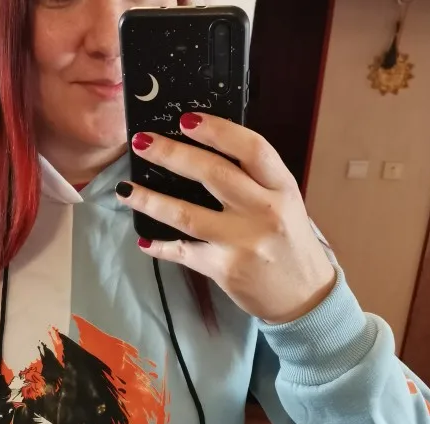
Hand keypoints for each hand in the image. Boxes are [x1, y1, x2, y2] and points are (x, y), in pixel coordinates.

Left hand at [116, 114, 336, 323]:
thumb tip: (203, 155)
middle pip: (213, 174)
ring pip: (188, 215)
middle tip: (142, 142)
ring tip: (125, 191)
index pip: (252, 148)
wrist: (304, 296)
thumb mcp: (285, 204)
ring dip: (151, 201)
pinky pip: (184, 253)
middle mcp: (264, 211)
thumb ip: (255, 182)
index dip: (218, 130)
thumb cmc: (290, 244)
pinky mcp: (225, 269)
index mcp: (282, 188)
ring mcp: (243, 242)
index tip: (186, 120)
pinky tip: (143, 239)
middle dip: (172, 155)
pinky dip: (160, 246)